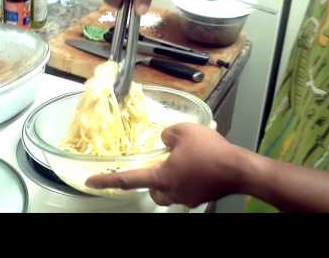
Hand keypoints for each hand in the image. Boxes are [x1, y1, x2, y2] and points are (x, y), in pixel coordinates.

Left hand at [85, 123, 244, 207]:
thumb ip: (167, 133)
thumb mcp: (184, 131)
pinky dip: (186, 179)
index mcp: (162, 177)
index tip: (90, 182)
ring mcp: (187, 197)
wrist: (238, 169)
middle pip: (152, 191)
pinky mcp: (200, 197)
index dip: (107, 180)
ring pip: (170, 192)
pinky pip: (186, 190)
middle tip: (159, 164)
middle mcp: (172, 191)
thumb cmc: (210, 151)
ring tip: (181, 163)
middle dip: (151, 180)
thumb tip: (165, 139)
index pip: (127, 179)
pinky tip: (197, 166)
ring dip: (169, 180)